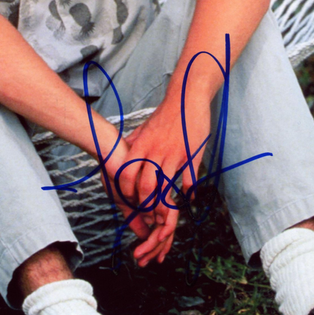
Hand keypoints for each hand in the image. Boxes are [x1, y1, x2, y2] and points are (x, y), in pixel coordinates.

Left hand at [117, 96, 210, 266]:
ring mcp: (175, 154)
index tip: (127, 201)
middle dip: (144, 204)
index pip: (126, 175)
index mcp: (141, 146)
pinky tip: (188, 199)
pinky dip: (188, 192)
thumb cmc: (166, 115)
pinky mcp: (191, 155)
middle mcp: (156, 152)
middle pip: (145, 186)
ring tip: (164, 216)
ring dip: (163, 205)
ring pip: (165, 187)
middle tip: (145, 214)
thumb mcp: (144, 128)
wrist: (187, 98)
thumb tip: (122, 154)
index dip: (125, 191)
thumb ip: (134, 144)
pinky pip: (189, 179)